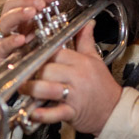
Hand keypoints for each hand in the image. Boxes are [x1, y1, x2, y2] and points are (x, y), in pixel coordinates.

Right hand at [0, 0, 58, 78]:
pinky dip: (11, 41)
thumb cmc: (23, 57)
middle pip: (12, 5)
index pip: (26, 1)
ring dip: (18, 14)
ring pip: (5, 21)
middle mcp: (9, 26)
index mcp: (19, 21)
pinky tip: (21, 39)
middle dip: (27, 1)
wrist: (5, 78)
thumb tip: (74, 21)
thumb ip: (51, 31)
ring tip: (31, 12)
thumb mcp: (39, 41)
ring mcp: (1, 38)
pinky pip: (2, 45)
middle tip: (41, 3)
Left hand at [19, 20, 121, 135]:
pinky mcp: (72, 113)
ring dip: (32, 90)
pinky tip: (33, 112)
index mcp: (81, 62)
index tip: (32, 56)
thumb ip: (86, 41)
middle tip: (25, 74)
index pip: (55, 51)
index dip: (41, 53)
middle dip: (33, 72)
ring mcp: (74, 96)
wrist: (115, 110)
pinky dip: (42, 114)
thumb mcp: (95, 60)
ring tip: (24, 89)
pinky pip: (55, 113)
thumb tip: (87, 23)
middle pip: (47, 69)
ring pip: (47, 89)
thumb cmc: (102, 86)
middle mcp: (77, 77)